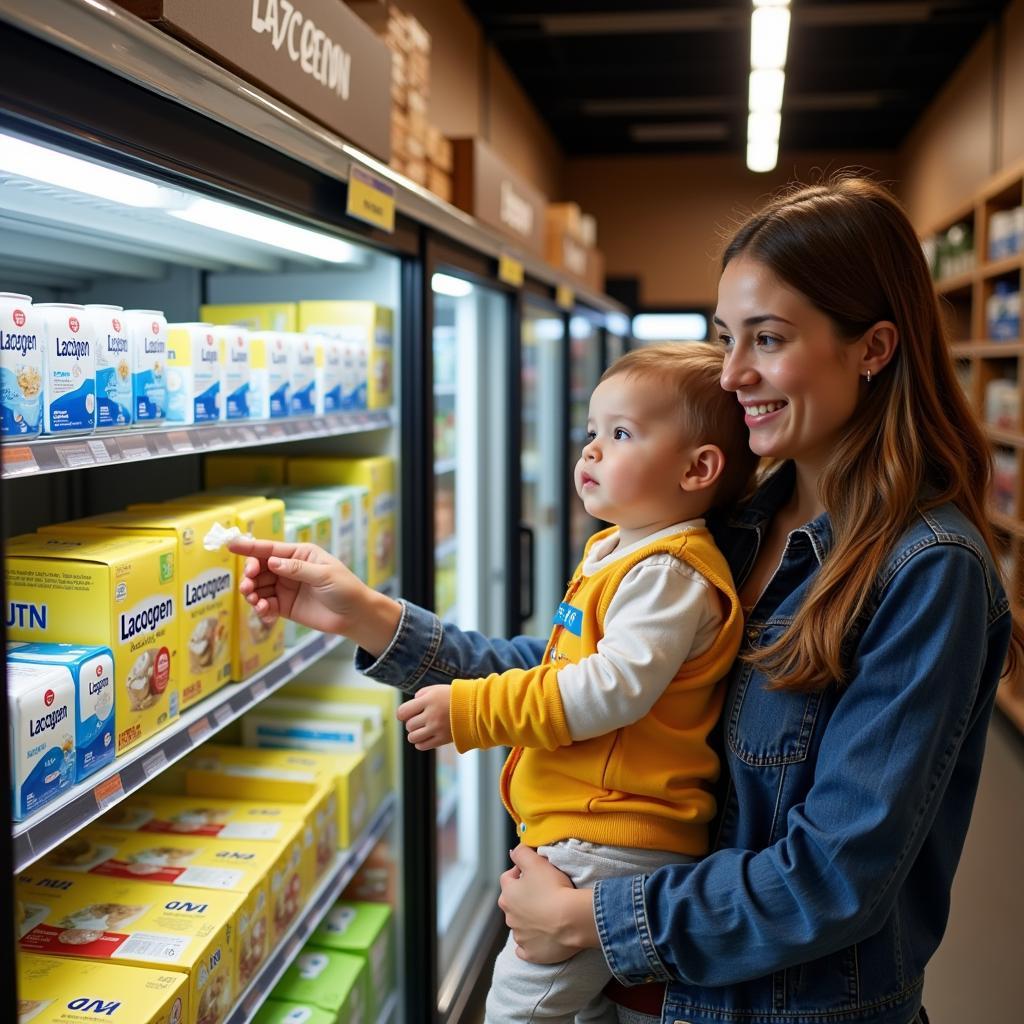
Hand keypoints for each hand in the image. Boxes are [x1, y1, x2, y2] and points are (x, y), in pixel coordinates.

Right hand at [227, 537, 399, 653]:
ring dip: (252, 593)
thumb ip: (297, 569)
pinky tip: (265, 612)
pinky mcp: (284, 607)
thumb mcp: (324, 575)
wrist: (355, 616)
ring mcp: (285, 588)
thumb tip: (272, 561)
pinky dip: (260, 608)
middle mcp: (289, 569)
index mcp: (300, 554)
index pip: (270, 549)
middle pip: (259, 568)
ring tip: (256, 601)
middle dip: (250, 575)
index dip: (249, 547)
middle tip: (249, 584)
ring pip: (259, 587)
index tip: (231, 546)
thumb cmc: (345, 588)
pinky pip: (265, 605)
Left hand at [396, 685, 452, 749]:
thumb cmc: (455, 696)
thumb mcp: (437, 689)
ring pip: (412, 737)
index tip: (407, 714)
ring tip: (423, 729)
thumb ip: (421, 695)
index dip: (402, 714)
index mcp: (428, 700)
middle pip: (409, 725)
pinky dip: (420, 742)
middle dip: (412, 723)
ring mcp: (437, 728)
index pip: (402, 712)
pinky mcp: (443, 739)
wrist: (476, 707)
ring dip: (415, 734)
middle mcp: (431, 715)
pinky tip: (426, 736)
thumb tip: (410, 705)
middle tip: (420, 719)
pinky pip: (422, 746)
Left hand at [497, 845, 599, 963]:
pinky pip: (525, 948)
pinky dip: (531, 943)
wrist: (572, 919)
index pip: (508, 878)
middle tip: (543, 892)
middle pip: (513, 903)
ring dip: (529, 919)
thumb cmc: (554, 888)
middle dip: (524, 897)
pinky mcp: (531, 953)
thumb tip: (514, 851)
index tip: (535, 873)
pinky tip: (541, 937)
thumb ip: (521, 852)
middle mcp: (509, 917)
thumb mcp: (536, 861)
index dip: (520, 873)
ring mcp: (520, 937)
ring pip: (520, 925)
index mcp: (508, 895)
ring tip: (548, 913)